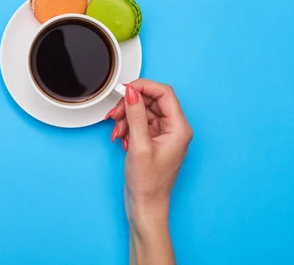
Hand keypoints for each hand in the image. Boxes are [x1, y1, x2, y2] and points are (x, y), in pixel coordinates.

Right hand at [107, 79, 192, 263]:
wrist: (145, 206)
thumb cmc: (147, 183)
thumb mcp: (138, 145)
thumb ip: (136, 115)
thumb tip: (132, 92)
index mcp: (179, 128)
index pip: (164, 93)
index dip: (143, 87)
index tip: (125, 90)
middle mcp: (174, 129)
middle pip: (152, 101)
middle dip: (130, 105)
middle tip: (115, 115)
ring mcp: (164, 135)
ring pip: (143, 111)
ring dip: (126, 117)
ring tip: (116, 131)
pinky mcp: (154, 140)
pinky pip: (140, 123)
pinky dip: (127, 127)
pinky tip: (120, 138)